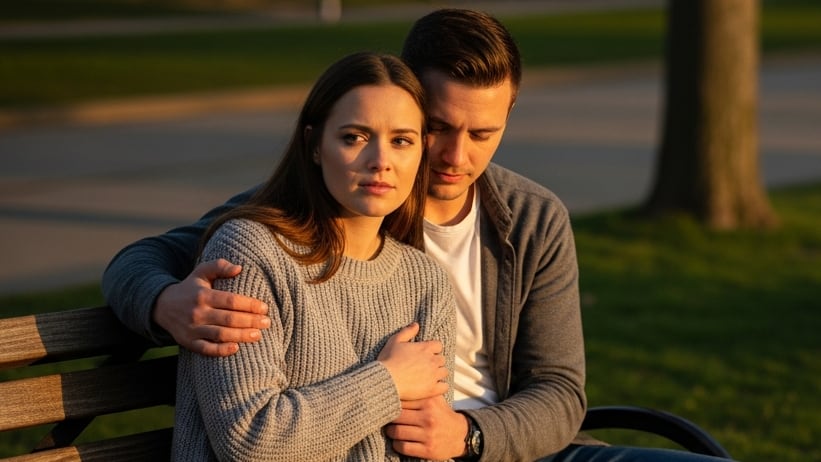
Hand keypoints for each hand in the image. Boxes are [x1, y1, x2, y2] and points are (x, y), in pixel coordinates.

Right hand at [153, 259, 269, 356]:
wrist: (162, 306)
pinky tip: (236, 348)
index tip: (264, 308)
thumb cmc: (190, 288)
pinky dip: (221, 351)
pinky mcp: (188, 342)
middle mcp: (197, 312)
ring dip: (241, 336)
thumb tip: (239, 268)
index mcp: (203, 295)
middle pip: (229, 319)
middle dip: (251, 321)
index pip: (231, 301)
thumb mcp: (201, 272)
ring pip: (220, 335)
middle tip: (267, 322)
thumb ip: (219, 266)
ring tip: (258, 335)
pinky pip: (206, 349)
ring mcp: (192, 329)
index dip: (250, 305)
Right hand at [377, 323, 448, 400]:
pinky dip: (441, 386)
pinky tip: (433, 387)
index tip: (425, 354)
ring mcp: (433, 375)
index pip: (438, 346)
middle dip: (435, 361)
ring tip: (429, 376)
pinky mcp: (432, 389)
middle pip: (442, 359)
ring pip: (444, 372)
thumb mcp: (395, 341)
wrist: (385, 379)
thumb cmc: (388, 360)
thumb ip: (407, 332)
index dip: (433, 349)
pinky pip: (444, 386)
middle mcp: (432, 360)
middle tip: (426, 366)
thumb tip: (416, 324)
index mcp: (425, 348)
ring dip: (438, 373)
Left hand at [385, 395, 467, 459]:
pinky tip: (397, 442)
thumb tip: (397, 385)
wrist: (461, 435)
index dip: (392, 404)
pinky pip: (404, 447)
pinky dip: (397, 445)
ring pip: (397, 432)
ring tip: (390, 430)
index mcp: (430, 403)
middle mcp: (429, 418)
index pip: (402, 401)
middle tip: (386, 419)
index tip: (386, 405)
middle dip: (389, 419)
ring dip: (390, 432)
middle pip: (397, 417)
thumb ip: (420, 392)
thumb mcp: (436, 399)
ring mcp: (428, 435)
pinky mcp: (427, 450)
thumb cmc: (443, 415)